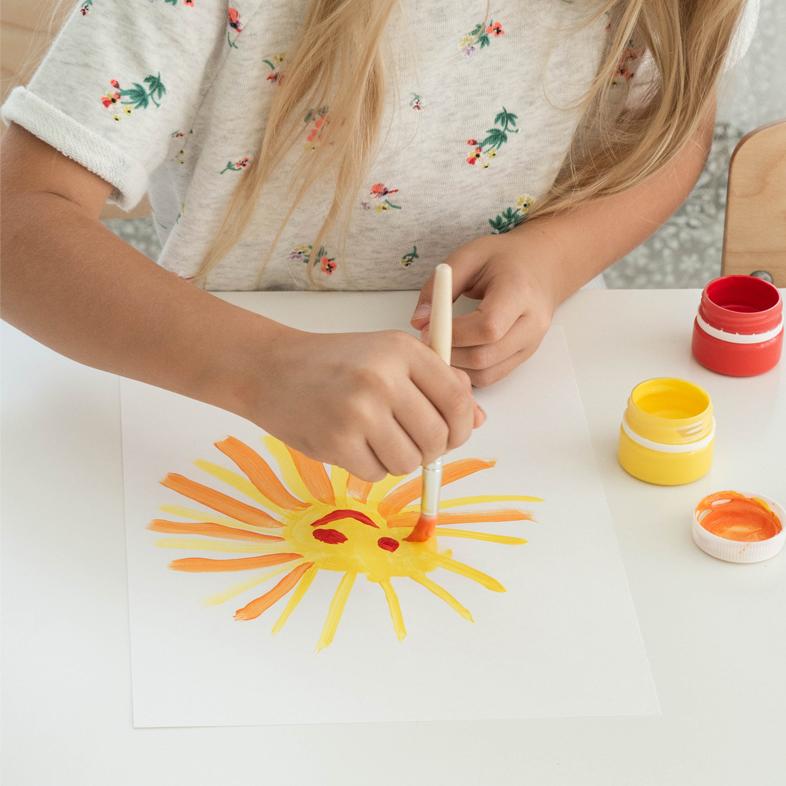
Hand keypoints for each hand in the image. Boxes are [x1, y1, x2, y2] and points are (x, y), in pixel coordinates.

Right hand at [243, 328, 484, 480]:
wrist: (270, 368)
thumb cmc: (335, 363)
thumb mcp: (388, 357)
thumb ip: (436, 383)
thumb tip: (478, 419)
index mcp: (403, 350)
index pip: (458, 399)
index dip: (464, 425)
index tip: (454, 433)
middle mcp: (384, 378)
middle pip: (438, 438)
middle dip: (431, 449)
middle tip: (412, 442)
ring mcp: (359, 411)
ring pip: (409, 462)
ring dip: (399, 460)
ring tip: (376, 439)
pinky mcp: (337, 441)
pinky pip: (376, 473)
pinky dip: (369, 467)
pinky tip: (352, 444)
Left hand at [411, 229, 560, 386]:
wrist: (543, 265)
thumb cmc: (505, 258)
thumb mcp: (469, 256)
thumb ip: (440, 287)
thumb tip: (418, 321)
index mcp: (519, 291)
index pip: (487, 327)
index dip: (453, 334)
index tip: (428, 329)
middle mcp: (532, 323)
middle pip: (485, 356)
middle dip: (449, 353)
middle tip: (428, 341)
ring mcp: (531, 344)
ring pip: (487, 373)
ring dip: (457, 366)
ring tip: (441, 345)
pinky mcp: (524, 356)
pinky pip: (492, 376)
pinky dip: (468, 371)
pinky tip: (457, 353)